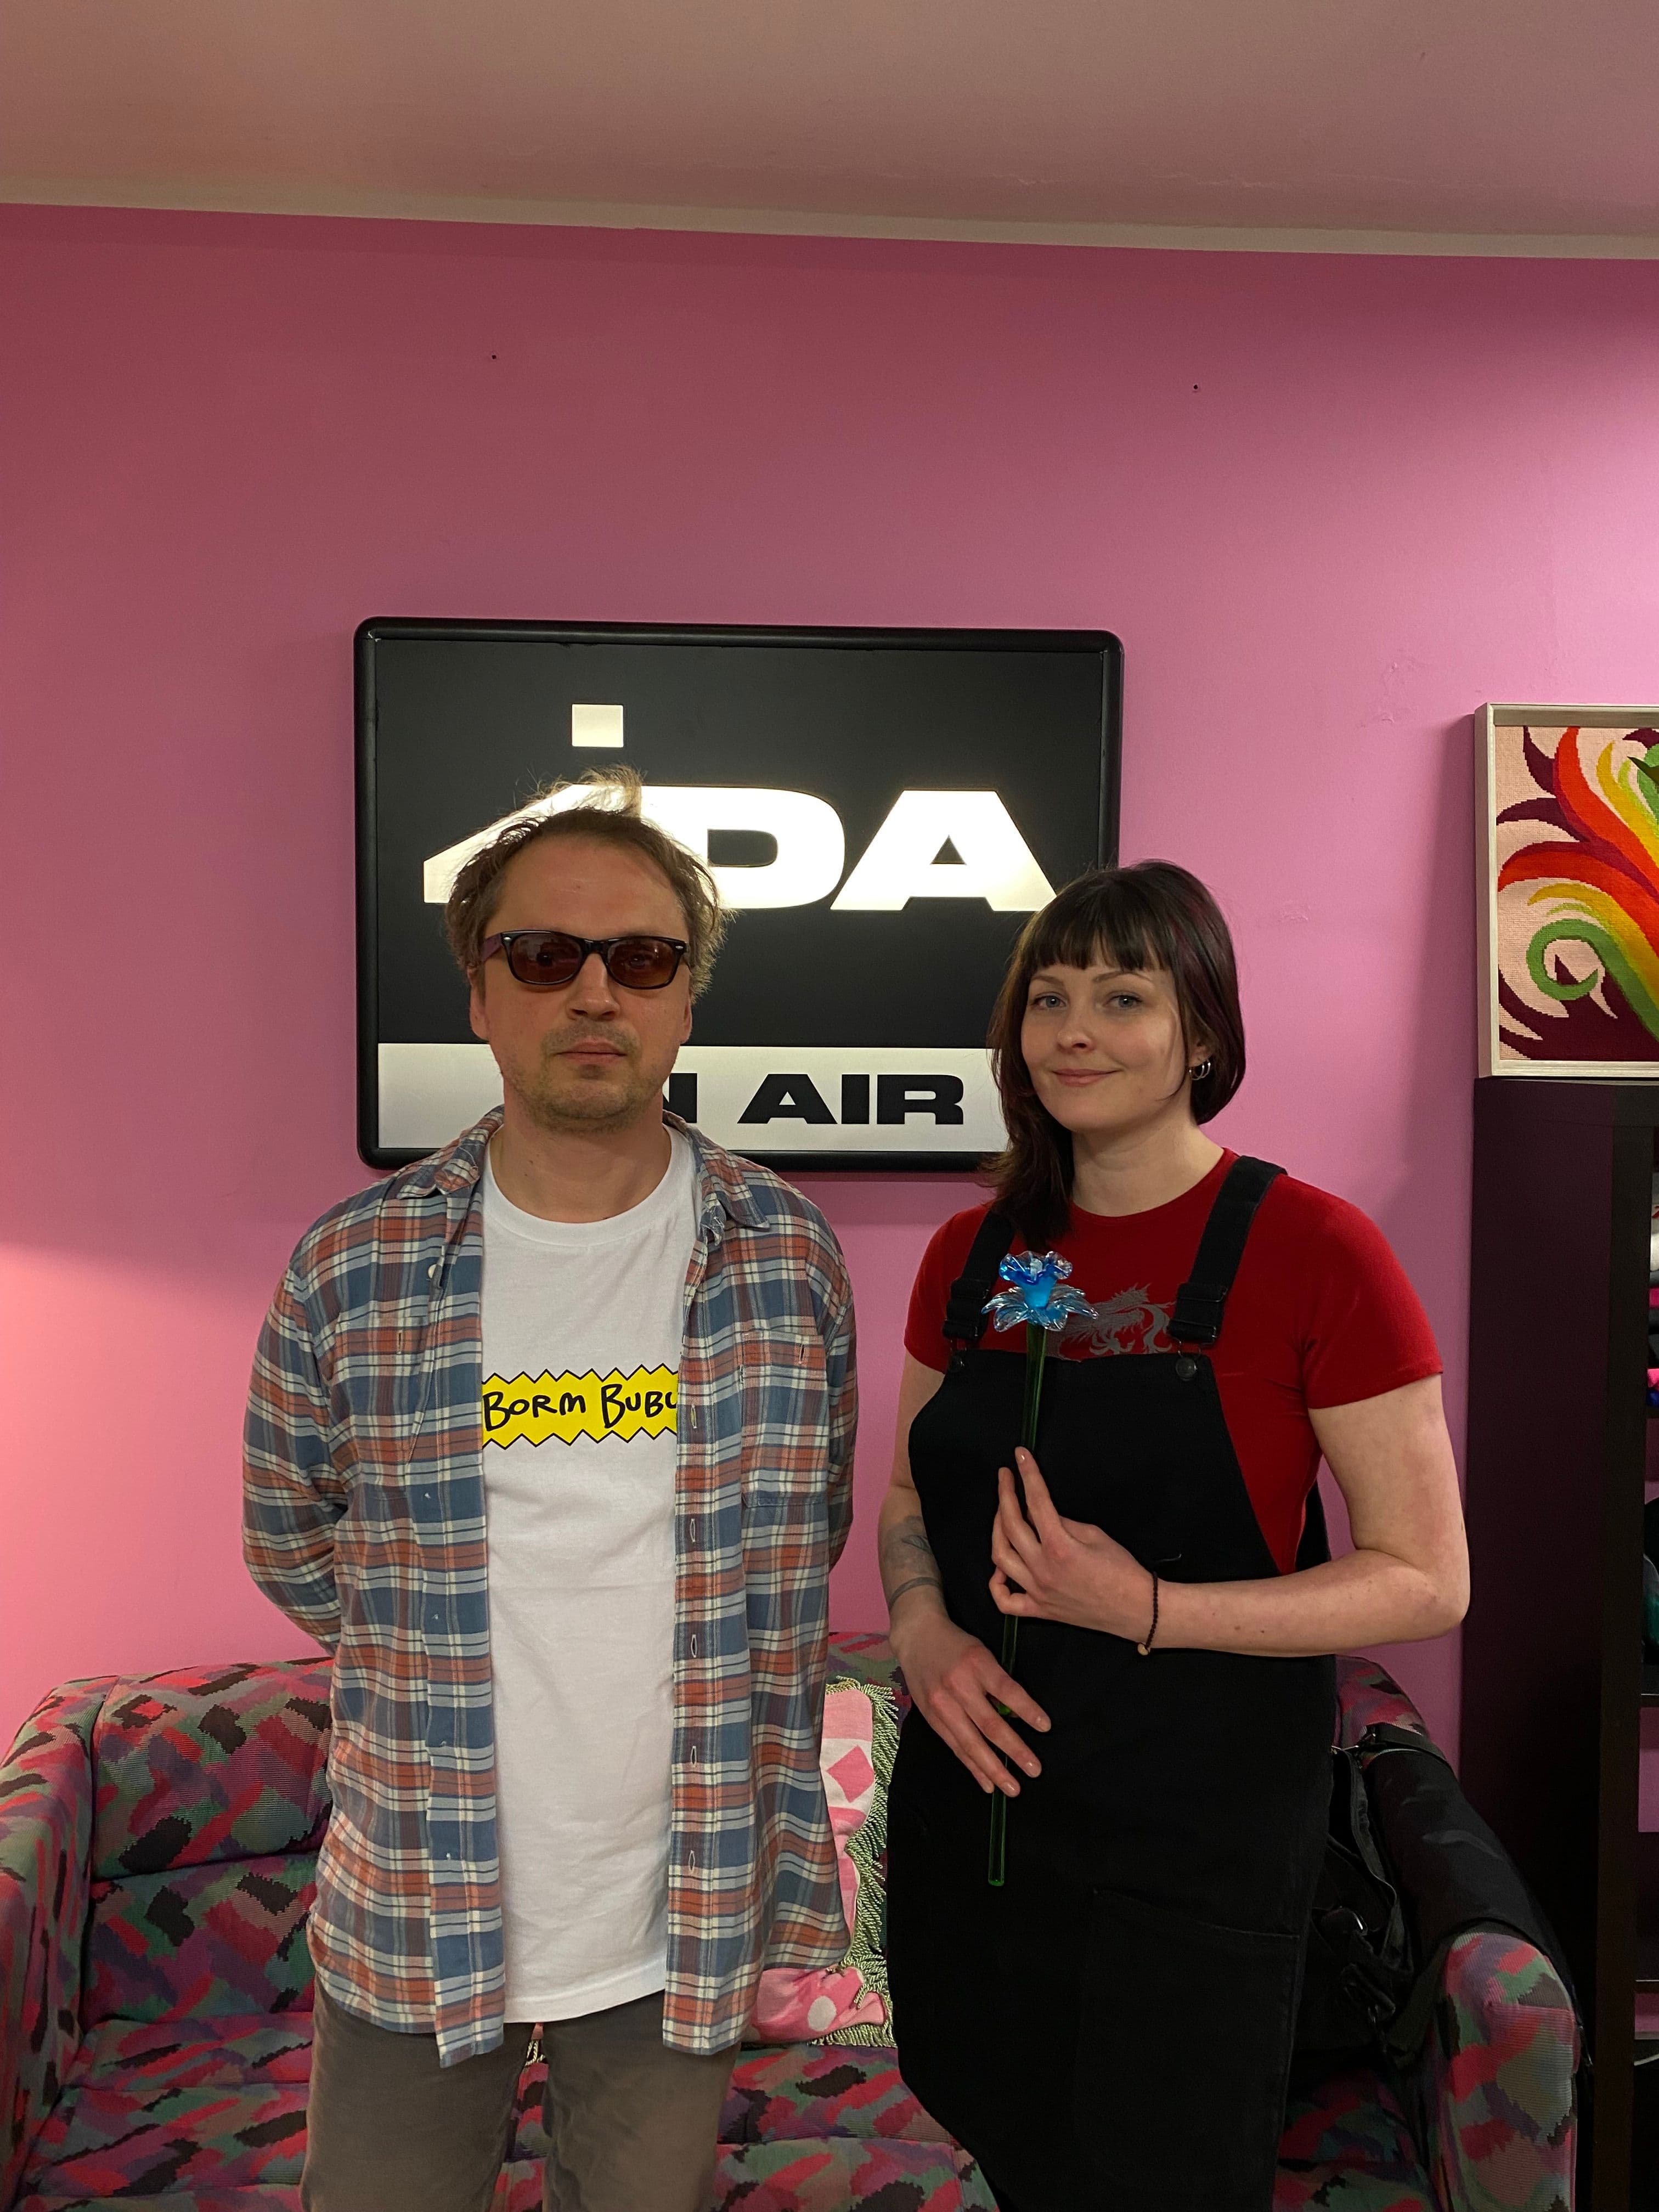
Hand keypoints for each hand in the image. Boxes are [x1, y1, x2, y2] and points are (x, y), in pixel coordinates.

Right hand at [893, 1611, 1050, 1797]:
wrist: (916, 1637)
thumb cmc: (957, 1644)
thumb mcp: (982, 1653)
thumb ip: (998, 1682)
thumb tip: (1017, 1717)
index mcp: (977, 1664)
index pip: (1007, 1690)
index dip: (1027, 1710)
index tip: (1045, 1727)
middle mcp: (958, 1687)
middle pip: (990, 1724)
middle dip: (1014, 1750)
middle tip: (1035, 1770)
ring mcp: (942, 1705)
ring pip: (971, 1743)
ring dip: (994, 1769)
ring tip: (1013, 1788)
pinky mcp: (931, 1718)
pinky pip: (955, 1747)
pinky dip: (973, 1767)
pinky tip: (987, 1783)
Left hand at [990, 1447, 1157, 1639]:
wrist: (1137, 1609)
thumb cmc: (1123, 1571)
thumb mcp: (1096, 1535)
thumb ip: (1063, 1522)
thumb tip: (1041, 1512)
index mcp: (1060, 1547)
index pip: (1035, 1501)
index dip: (1027, 1473)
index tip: (1020, 1455)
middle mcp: (1043, 1569)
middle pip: (1010, 1525)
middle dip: (1005, 1494)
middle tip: (1005, 1477)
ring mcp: (1038, 1591)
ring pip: (1000, 1557)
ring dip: (997, 1530)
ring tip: (1002, 1513)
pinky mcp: (1040, 1609)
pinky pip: (1006, 1600)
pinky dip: (997, 1583)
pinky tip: (1000, 1568)